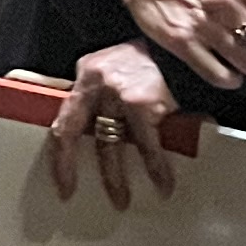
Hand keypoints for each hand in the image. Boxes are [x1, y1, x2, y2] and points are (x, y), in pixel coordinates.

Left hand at [44, 42, 181, 207]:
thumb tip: (67, 106)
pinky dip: (156, 169)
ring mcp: (119, 94)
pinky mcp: (144, 104)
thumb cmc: (151, 58)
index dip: (59, 152)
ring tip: (121, 200)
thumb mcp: (112, 67)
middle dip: (70, 166)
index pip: (64, 117)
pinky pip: (147, 147)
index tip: (61, 178)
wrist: (186, 45)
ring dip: (115, 178)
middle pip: (74, 132)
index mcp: (88, 74)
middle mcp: (98, 83)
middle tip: (72, 190)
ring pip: (110, 145)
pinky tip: (163, 185)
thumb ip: (92, 89)